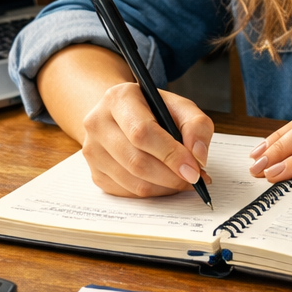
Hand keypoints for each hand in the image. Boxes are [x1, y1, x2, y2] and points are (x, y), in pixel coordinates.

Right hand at [80, 82, 213, 197]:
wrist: (122, 114)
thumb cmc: (152, 110)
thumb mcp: (179, 106)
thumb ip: (196, 125)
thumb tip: (198, 156)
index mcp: (119, 98)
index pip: (142, 132)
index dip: (171, 154)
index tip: (194, 170)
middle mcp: (98, 123)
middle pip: (136, 161)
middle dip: (171, 175)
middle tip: (194, 178)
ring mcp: (92, 150)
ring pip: (133, 181)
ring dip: (165, 187)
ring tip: (183, 179)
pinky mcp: (95, 173)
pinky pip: (127, 192)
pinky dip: (153, 192)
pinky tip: (166, 182)